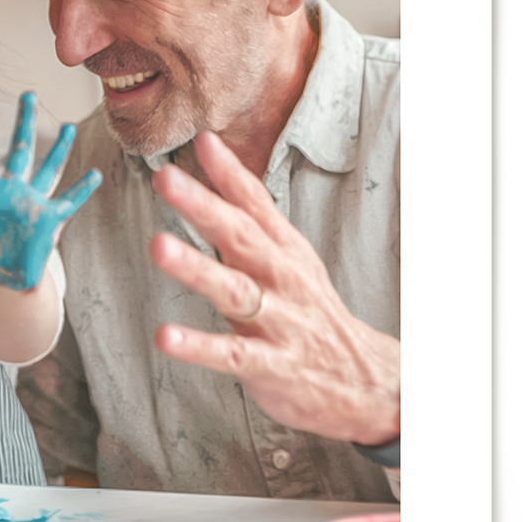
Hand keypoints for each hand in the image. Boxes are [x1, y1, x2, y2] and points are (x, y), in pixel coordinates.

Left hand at [0, 93, 100, 289]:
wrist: (2, 278)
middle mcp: (11, 188)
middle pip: (20, 149)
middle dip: (24, 123)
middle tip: (28, 94)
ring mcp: (32, 201)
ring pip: (48, 168)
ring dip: (59, 149)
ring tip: (69, 126)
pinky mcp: (49, 219)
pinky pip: (68, 202)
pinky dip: (82, 190)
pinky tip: (94, 176)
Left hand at [148, 131, 398, 446]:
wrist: (363, 379)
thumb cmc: (311, 310)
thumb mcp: (290, 255)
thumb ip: (251, 209)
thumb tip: (212, 154)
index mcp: (284, 250)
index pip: (257, 204)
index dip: (230, 172)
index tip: (203, 142)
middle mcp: (281, 278)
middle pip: (241, 237)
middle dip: (203, 206)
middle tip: (167, 179)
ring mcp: (278, 321)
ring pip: (235, 290)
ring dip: (197, 268)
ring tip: (159, 246)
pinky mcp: (270, 364)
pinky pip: (231, 354)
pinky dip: (198, 346)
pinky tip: (166, 336)